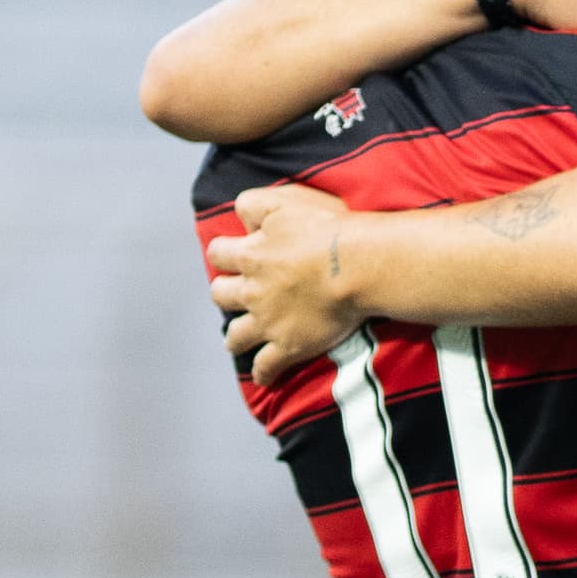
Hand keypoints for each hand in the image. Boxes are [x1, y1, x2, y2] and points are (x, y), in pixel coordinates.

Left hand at [209, 183, 357, 385]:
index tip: (234, 253)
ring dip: (235, 337)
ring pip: (235, 336)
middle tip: (239, 293)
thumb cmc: (328, 230)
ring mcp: (268, 322)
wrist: (357, 267)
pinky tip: (263, 376)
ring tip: (239, 339)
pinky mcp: (289, 346)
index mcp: (251, 254)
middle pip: (220, 294)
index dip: (225, 252)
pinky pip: (266, 367)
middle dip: (227, 293)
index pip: (219, 253)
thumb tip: (241, 217)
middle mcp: (252, 290)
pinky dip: (262, 373)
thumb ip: (255, 204)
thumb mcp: (286, 201)